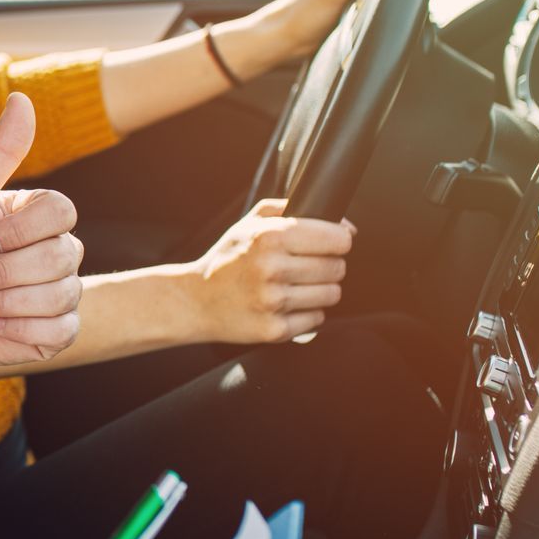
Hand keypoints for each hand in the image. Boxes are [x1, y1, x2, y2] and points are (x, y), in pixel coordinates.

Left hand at [0, 94, 82, 366]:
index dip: (19, 232)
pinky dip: (17, 329)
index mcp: (37, 215)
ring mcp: (62, 291)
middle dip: (2, 271)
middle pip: (62, 256)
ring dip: (4, 301)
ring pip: (61, 294)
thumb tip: (22, 97)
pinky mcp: (58, 331)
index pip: (62, 211)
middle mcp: (57, 250)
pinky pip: (61, 330)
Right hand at [182, 199, 355, 342]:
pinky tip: (285, 306)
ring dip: (320, 291)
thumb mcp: (249, 224)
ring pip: (332, 294)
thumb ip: (289, 209)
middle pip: (337, 267)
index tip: (329, 244)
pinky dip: (306, 314)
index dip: (338, 240)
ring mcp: (273, 301)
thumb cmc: (226, 260)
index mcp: (269, 236)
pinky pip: (317, 319)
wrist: (193, 301)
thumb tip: (345, 224)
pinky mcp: (274, 329)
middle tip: (304, 267)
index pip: (338, 238)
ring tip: (294, 286)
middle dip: (328, 266)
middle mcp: (271, 268)